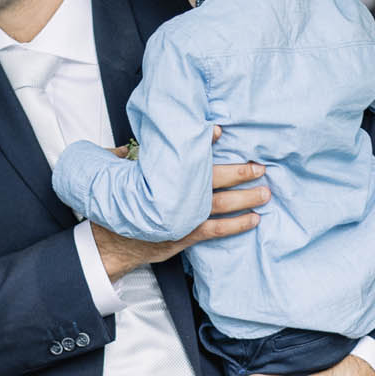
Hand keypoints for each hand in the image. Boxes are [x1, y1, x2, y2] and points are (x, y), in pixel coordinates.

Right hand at [93, 129, 267, 281]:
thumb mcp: (115, 174)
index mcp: (160, 177)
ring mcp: (182, 217)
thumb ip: (127, 155)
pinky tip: (253, 219)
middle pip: (212, 179)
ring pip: (221, 204)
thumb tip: (136, 142)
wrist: (109, 244)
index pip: (186, 155)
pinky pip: (216, 229)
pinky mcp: (185, 235)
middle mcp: (175, 196)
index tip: (220, 132)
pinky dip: (236, 224)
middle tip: (258, 167)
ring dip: (246, 198)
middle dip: (239, 172)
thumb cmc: (115, 207)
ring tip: (265, 192)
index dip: (204, 142)